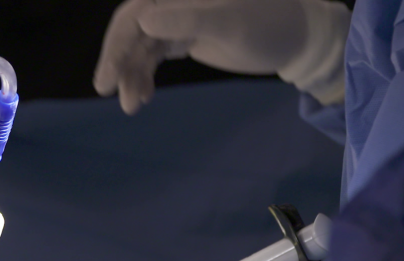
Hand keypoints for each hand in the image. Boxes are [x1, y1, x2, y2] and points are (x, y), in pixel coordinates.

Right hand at [95, 0, 347, 113]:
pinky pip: (153, 55)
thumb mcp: (230, 24)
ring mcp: (177, 18)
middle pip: (131, 30)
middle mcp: (172, 1)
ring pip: (140, 46)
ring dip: (132, 75)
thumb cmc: (270, 25)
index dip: (116, 44)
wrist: (297, 39)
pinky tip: (144, 97)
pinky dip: (145, 76)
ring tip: (132, 106)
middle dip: (119, 62)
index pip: (134, 14)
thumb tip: (142, 21)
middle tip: (108, 93)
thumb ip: (187, 20)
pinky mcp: (184, 36)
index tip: (106, 79)